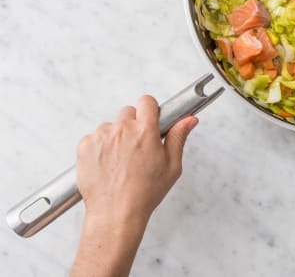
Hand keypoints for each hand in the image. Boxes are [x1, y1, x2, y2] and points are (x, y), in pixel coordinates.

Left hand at [75, 95, 197, 226]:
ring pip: (110, 126)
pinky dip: (100, 147)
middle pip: (128, 112)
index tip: (151, 119)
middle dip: (133, 125)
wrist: (115, 213)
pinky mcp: (84, 146)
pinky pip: (94, 138)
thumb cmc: (144, 193)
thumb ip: (178, 137)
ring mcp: (100, 137)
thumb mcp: (172, 166)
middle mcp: (122, 130)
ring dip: (116, 137)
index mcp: (145, 132)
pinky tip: (108, 164)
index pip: (147, 101)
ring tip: (121, 160)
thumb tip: (189, 119)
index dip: (150, 110)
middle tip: (137, 147)